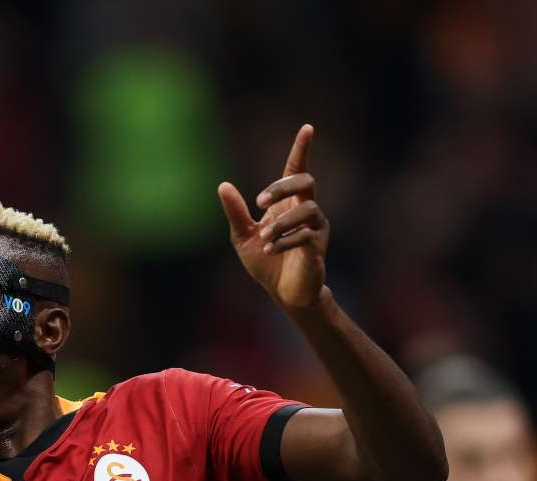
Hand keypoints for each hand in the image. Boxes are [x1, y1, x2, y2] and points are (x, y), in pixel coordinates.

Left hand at [218, 125, 329, 308]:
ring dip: (281, 222)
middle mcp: (305, 210)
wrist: (282, 293)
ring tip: (263, 238)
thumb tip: (223, 185)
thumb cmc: (265, 262)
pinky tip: (270, 248)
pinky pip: (306, 236)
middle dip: (282, 187)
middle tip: (258, 203)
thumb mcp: (242, 236)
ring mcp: (315, 229)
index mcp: (287, 204)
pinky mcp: (318, 248)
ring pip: (308, 209)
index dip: (301, 149)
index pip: (296, 170)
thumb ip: (235, 212)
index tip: (307, 128)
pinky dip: (284, 241)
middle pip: (306, 181)